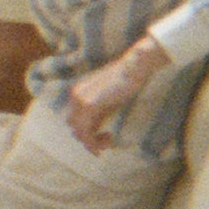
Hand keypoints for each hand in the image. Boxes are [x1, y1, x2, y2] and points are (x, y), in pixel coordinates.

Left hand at [66, 36, 162, 150]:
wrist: (133, 66)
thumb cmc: (125, 82)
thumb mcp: (107, 101)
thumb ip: (98, 114)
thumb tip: (94, 132)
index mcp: (77, 93)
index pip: (74, 120)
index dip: (86, 133)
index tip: (104, 137)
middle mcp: (75, 96)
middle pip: (74, 127)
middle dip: (89, 138)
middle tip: (108, 140)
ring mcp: (80, 100)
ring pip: (79, 132)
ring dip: (93, 142)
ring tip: (110, 139)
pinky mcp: (89, 104)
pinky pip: (86, 131)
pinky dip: (95, 141)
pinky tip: (110, 137)